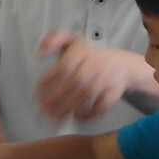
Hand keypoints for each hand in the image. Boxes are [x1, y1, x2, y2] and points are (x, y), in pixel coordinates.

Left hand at [35, 30, 155, 121]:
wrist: (121, 65)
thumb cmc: (90, 56)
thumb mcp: (71, 41)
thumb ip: (53, 40)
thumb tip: (40, 53)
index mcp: (82, 51)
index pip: (64, 66)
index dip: (49, 79)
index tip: (37, 92)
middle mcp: (95, 64)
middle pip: (74, 83)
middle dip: (56, 99)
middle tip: (42, 110)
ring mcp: (106, 79)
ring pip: (86, 95)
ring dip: (68, 109)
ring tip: (54, 119)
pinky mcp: (114, 92)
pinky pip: (101, 105)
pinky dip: (89, 114)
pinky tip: (76, 118)